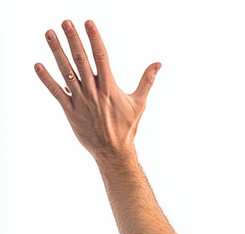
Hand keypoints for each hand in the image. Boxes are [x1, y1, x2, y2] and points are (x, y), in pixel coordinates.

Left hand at [35, 18, 159, 160]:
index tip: (88, 22)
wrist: (113, 152)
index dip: (94, 39)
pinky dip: (46, 79)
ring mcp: (81, 101)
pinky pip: (57, 92)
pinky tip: (38, 64)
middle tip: (65, 22)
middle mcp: (94, 92)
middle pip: (81, 60)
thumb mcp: (139, 104)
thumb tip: (158, 64)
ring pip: (66, 72)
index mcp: (109, 88)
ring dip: (57, 52)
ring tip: (49, 34)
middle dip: (73, 40)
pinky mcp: (70, 111)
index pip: (100, 58)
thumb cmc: (126, 128)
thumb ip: (146, 81)